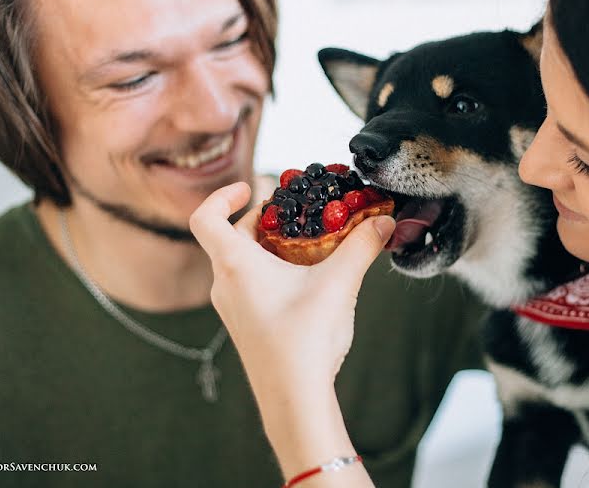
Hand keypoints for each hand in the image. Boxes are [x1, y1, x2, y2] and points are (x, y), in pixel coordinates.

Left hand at [190, 182, 395, 401]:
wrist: (293, 400)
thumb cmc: (305, 340)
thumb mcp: (339, 282)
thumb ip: (362, 245)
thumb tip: (382, 221)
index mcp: (235, 265)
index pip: (205, 217)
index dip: (222, 195)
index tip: (251, 188)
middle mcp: (225, 284)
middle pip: (230, 237)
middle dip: (261, 220)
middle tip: (294, 214)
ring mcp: (232, 308)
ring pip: (240, 263)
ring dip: (267, 248)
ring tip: (305, 247)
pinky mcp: (245, 326)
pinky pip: (248, 286)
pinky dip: (269, 272)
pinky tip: (305, 282)